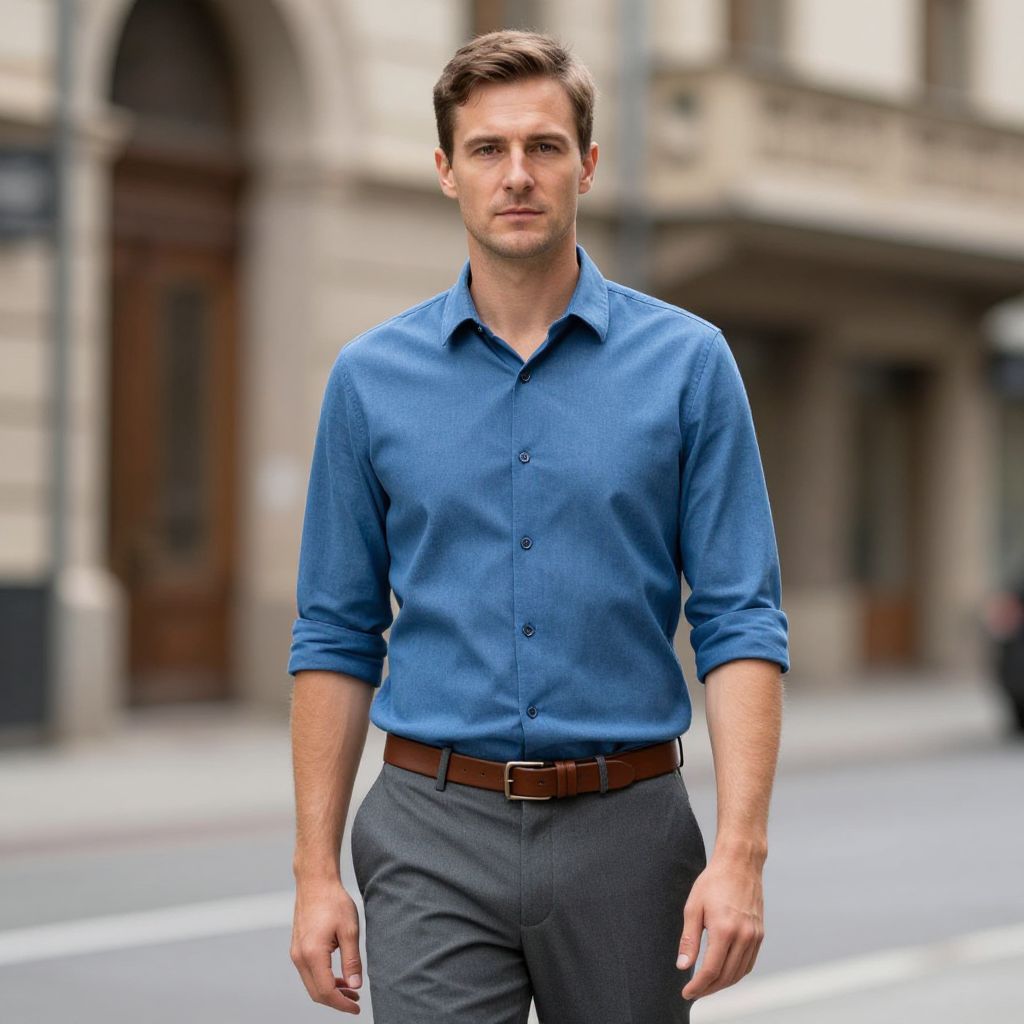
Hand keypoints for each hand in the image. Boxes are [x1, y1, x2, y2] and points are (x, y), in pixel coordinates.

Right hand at [290, 877, 364, 1013]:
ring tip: (350, 988)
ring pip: (311, 984)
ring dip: (330, 990)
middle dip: (336, 1001)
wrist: (315, 882)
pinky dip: (323, 979)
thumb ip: (352, 960)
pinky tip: (338, 976)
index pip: (326, 992)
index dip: (342, 1004)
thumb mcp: (350, 930)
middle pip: (316, 992)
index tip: (357, 1007)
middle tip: (356, 1000)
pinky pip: (309, 972)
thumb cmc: (334, 901)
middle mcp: (300, 957)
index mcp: (312, 954)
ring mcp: (296, 953)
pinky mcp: (297, 948)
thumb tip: (355, 985)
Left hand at [675, 853, 764, 1001]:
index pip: (711, 970)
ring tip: (707, 986)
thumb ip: (689, 939)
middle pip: (727, 976)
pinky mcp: (760, 934)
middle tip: (694, 992)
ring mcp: (754, 936)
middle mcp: (743, 936)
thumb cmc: (713, 881)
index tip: (687, 992)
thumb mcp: (693, 907)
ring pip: (740, 973)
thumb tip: (683, 966)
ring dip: (723, 984)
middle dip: (709, 989)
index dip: (698, 986)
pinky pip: (749, 963)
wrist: (739, 864)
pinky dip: (737, 973)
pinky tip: (724, 973)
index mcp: (724, 930)